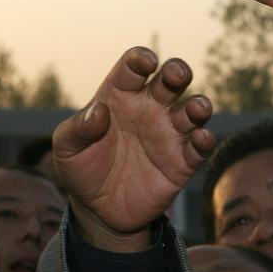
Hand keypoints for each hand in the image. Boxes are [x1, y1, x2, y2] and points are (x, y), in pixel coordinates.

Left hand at [52, 47, 213, 251]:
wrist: (99, 211)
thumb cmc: (82, 170)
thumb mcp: (67, 149)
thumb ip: (78, 128)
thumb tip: (98, 111)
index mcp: (120, 97)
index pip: (133, 69)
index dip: (141, 60)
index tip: (146, 62)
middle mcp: (150, 109)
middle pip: (170, 81)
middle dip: (177, 72)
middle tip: (176, 74)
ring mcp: (169, 134)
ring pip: (193, 110)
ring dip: (198, 105)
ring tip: (196, 109)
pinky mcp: (183, 162)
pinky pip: (200, 147)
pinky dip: (205, 140)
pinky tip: (201, 138)